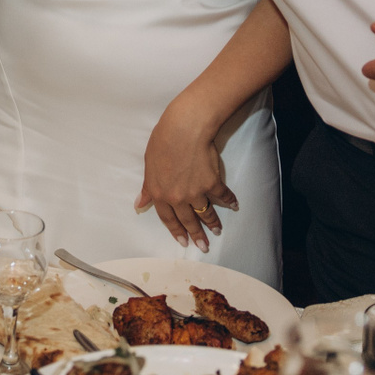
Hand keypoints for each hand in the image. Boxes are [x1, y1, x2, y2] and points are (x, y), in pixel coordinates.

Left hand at [136, 103, 236, 251]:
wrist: (184, 129)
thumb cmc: (162, 141)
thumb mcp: (149, 165)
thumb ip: (148, 188)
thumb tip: (139, 204)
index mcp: (160, 193)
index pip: (168, 218)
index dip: (175, 231)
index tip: (183, 241)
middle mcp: (178, 198)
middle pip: (188, 220)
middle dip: (196, 235)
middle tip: (203, 246)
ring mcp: (196, 192)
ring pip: (205, 212)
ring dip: (212, 223)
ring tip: (217, 231)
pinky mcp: (212, 183)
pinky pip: (222, 196)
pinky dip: (230, 201)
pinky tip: (234, 206)